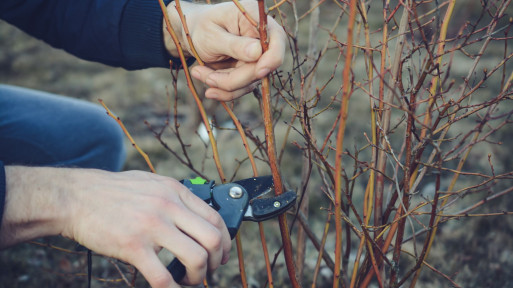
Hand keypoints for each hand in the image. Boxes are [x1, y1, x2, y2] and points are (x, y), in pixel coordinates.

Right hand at [0, 166, 230, 287]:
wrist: (76, 197)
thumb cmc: (112, 192)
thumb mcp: (151, 183)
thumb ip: (174, 197)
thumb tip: (196, 217)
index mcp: (175, 191)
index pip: (215, 218)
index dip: (225, 241)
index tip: (220, 254)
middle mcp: (169, 206)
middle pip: (212, 239)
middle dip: (215, 262)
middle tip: (209, 272)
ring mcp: (152, 226)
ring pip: (195, 258)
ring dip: (198, 277)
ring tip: (189, 281)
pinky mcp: (133, 246)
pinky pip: (163, 277)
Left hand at [164, 0, 285, 100]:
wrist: (193, 34)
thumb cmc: (201, 27)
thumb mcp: (212, 34)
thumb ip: (234, 44)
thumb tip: (258, 52)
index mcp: (256, 19)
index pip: (277, 39)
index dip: (272, 58)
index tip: (258, 71)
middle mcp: (262, 39)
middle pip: (260, 68)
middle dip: (232, 78)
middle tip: (202, 75)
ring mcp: (258, 58)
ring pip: (249, 82)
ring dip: (222, 84)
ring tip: (198, 72)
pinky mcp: (250, 72)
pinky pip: (241, 88)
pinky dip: (222, 89)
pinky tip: (206, 81)